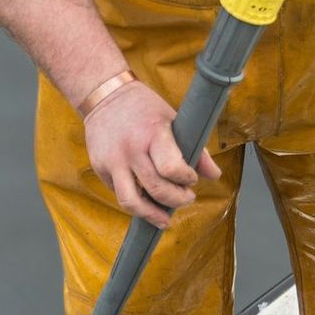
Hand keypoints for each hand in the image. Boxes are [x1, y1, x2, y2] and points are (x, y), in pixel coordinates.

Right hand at [83, 82, 221, 228]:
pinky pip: (119, 193)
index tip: (191, 179)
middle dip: (176, 200)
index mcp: (152, 134)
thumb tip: (214, 175)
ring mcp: (112, 161)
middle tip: (186, 198)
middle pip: (155, 189)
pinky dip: (135, 201)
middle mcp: (130, 149)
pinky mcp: (99, 168)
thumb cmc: (145, 108)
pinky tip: (145, 200)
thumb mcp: (173, 120)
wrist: (104, 95)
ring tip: (164, 219)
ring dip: (151, 215)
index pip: (171, 169)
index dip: (186, 179)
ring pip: (131, 202)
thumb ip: (195, 149)